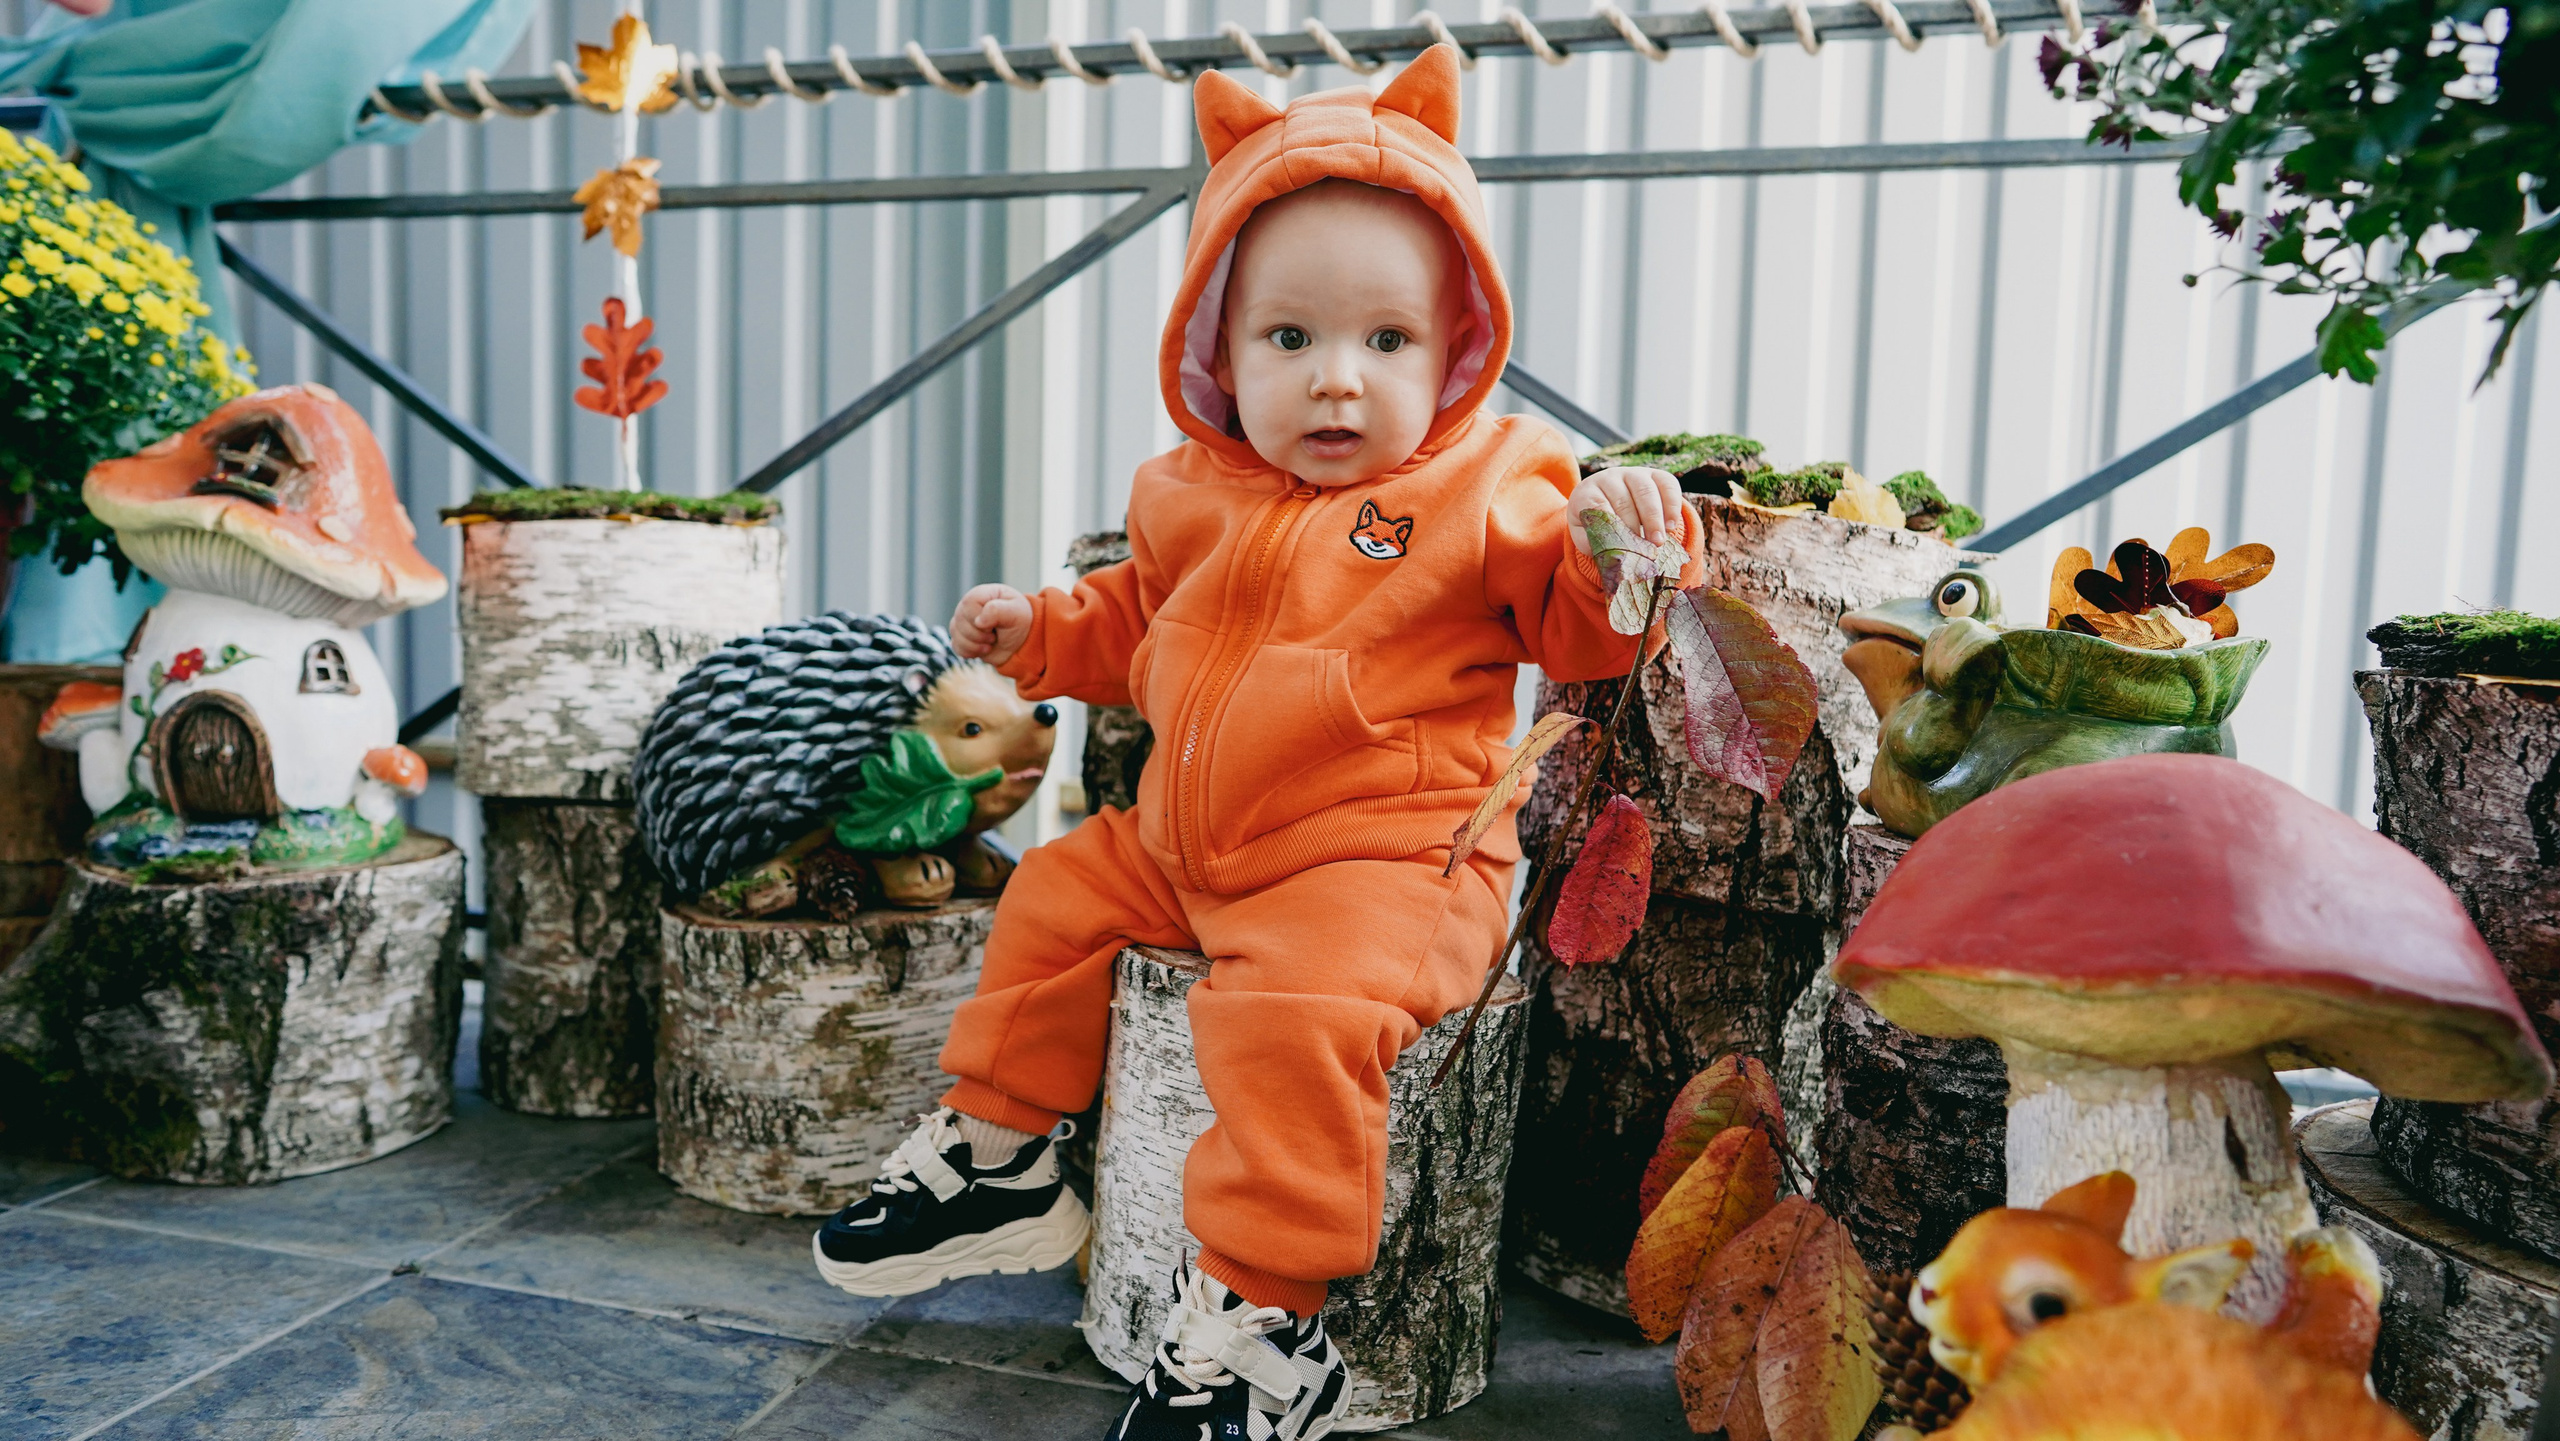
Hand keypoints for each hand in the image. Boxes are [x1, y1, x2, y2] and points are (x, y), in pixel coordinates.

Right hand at [951, 584, 1032, 664]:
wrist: (1021, 641)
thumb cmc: (1019, 621)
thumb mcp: (1016, 612)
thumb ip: (998, 611)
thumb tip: (978, 621)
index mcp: (980, 594)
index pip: (968, 604)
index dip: (981, 619)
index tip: (995, 624)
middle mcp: (967, 607)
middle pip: (960, 622)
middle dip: (980, 634)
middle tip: (995, 634)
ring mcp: (961, 622)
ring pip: (956, 636)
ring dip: (977, 645)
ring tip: (991, 641)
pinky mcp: (960, 638)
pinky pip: (956, 647)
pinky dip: (972, 652)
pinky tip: (984, 648)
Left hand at [1568, 466, 1683, 555]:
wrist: (1611, 501)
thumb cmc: (1597, 522)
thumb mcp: (1586, 533)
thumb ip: (1589, 542)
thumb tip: (1608, 556)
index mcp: (1588, 492)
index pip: (1597, 506)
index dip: (1612, 527)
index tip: (1623, 546)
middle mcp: (1609, 477)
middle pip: (1624, 501)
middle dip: (1635, 527)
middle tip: (1644, 548)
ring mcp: (1633, 473)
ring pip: (1646, 491)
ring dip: (1654, 518)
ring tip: (1658, 541)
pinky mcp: (1655, 474)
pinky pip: (1667, 485)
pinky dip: (1671, 506)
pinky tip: (1671, 527)